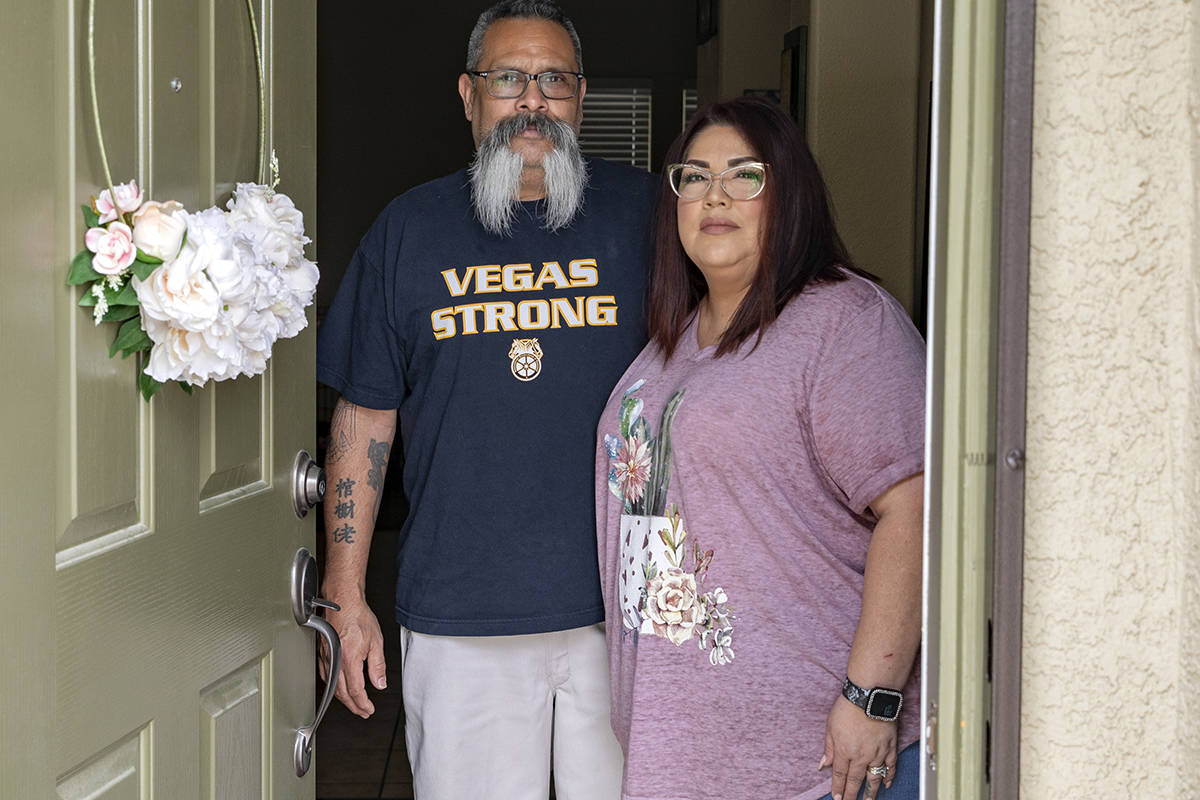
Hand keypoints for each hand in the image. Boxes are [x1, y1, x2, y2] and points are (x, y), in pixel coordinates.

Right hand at [317, 591, 386, 717]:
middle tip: (363, 712)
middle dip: (354, 706)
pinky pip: (326, 676)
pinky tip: (338, 689)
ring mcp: (326, 658)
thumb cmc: (357, 616)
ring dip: (343, 699)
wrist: (342, 602)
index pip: (356, 691)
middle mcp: (335, 661)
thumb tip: (380, 683)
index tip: (369, 709)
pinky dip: (333, 687)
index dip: (363, 704)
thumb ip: (377, 665)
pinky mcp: (322, 653)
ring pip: (332, 687)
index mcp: (349, 660)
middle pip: (342, 693)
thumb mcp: (376, 641)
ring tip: (354, 704)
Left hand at [817, 695, 896, 799]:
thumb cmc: (848, 707)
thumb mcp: (830, 726)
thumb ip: (829, 748)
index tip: (837, 798)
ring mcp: (877, 753)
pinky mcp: (890, 747)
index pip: (840, 775)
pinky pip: (890, 766)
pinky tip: (886, 784)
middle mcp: (861, 756)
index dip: (838, 788)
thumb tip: (824, 765)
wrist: (870, 696)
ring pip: (874, 777)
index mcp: (844, 751)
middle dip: (851, 794)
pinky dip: (889, 776)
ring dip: (871, 791)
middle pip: (856, 780)